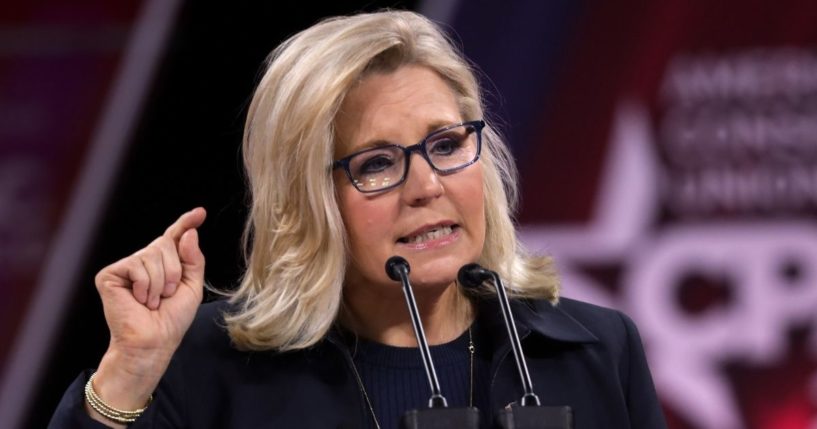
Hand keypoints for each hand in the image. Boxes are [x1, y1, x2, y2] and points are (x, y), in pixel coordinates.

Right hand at [88, 207, 206, 417]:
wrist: (153, 341)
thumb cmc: (171, 319)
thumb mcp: (192, 287)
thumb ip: (193, 259)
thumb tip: (188, 233)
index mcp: (164, 264)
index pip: (175, 237)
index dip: (186, 223)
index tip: (200, 212)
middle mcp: (144, 261)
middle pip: (165, 244)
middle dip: (174, 271)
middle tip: (166, 295)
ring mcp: (126, 267)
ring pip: (152, 255)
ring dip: (160, 282)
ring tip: (152, 301)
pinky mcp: (110, 274)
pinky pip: (137, 266)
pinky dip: (145, 286)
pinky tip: (138, 300)